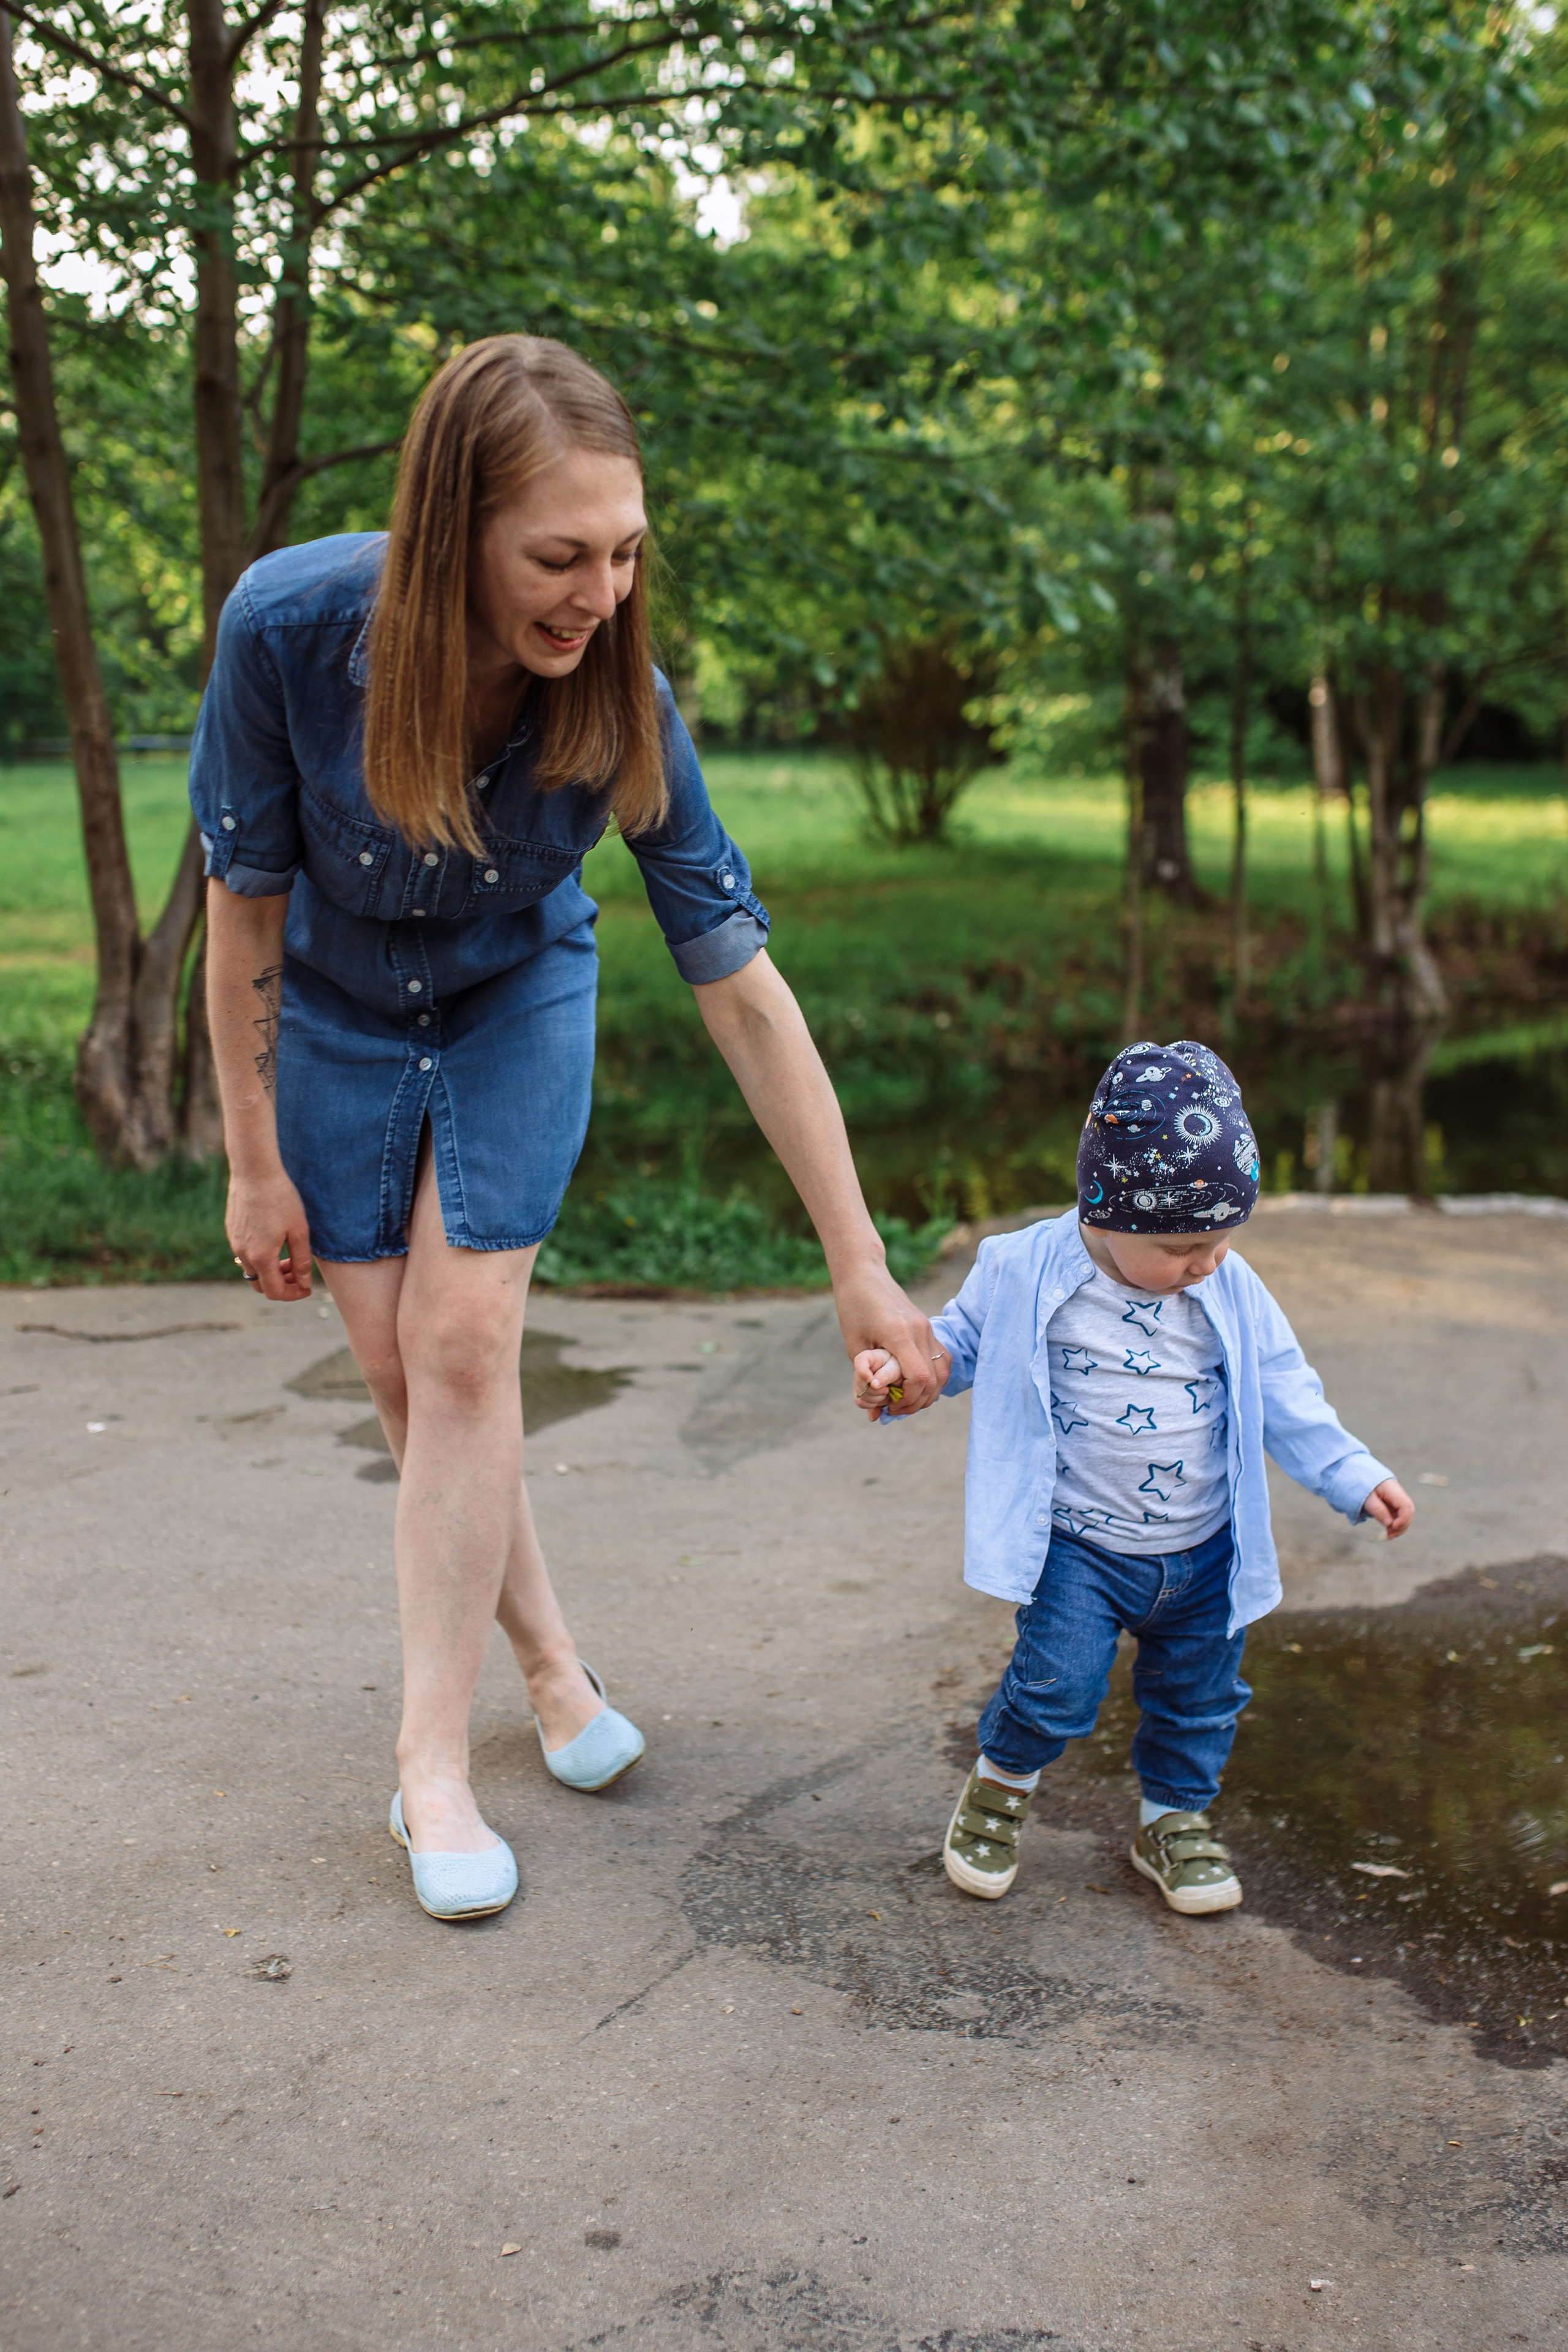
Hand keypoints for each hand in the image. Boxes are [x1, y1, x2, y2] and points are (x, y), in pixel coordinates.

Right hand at [226, 1167, 313, 1301]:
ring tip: (289, 1256)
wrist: (254, 1171)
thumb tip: (303, 1283)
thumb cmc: (281, 1198)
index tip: (307, 1288)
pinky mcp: (231, 1231)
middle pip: (261, 1285)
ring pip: (252, 1269)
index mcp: (261, 1257)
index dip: (293, 1294)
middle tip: (299, 1274)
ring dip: (271, 1270)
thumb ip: (302, 1260)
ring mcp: (234, 1242)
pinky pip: (245, 1254)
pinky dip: (261, 1257)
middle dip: (282, 1284)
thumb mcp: (299, 1230)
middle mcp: (243, 1254)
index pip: (275, 1292)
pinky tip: (275, 1241)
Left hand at [832, 1260, 945, 1415]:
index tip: (891, 1406)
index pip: (919, 1378)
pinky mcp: (928, 1326)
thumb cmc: (853, 1307)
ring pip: (943, 1370)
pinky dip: (934, 1376)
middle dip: (919, 1401)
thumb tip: (874, 1416)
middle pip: (935, 1379)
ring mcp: (927, 1327)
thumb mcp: (854, 1346)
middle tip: (898, 1407)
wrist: (864, 1273)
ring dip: (930, 1391)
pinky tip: (916, 1384)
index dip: (909, 1399)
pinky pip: (941, 1358)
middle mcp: (920, 1331)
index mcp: (899, 1334)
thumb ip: (866, 1380)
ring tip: (909, 1399)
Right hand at [853, 1347, 901, 1417]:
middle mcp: (859, 1370)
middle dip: (877, 1391)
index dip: (865, 1374)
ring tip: (887, 1392)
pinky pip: (861, 1403)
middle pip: (861, 1385)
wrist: (898, 1375)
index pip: (859, 1363)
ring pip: (861, 1396)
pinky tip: (881, 1398)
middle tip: (888, 1388)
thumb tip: (873, 1385)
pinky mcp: (859, 1393)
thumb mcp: (896, 1368)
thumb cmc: (898, 1367)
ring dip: (877, 1399)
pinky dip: (873, 1404)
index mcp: (867, 1358)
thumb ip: (886, 1374)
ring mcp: (857, 1382)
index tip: (874, 1381)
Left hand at [1362, 1478, 1413, 1539]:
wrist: (1360, 1478)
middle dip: (1402, 1526)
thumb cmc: (1363, 1487)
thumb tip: (1389, 1523)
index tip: (1392, 1526)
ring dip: (1400, 1528)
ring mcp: (1398, 1501)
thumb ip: (1378, 1510)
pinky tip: (1389, 1532)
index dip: (1403, 1519)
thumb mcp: (1367, 1499)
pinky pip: (1400, 1517)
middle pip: (1409, 1512)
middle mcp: (1399, 1495)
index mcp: (1393, 1490)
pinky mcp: (1395, 1506)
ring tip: (1389, 1535)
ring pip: (1406, 1516)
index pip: (1406, 1505)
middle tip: (1390, 1535)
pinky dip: (1396, 1526)